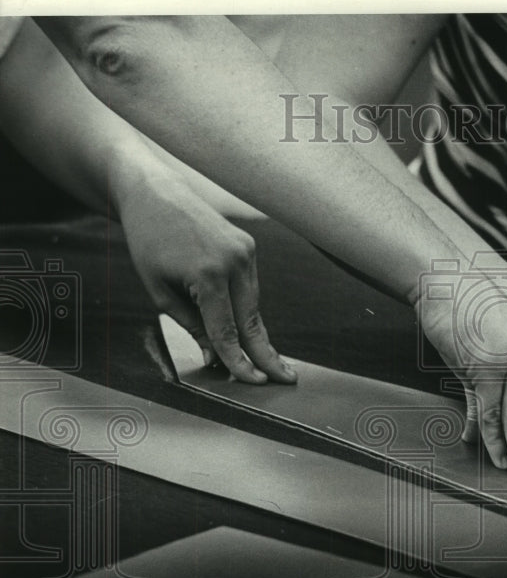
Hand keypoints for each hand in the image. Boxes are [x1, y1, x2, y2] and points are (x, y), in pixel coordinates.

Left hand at [114, 163, 296, 384]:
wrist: (155, 195)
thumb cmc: (149, 242)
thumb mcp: (159, 290)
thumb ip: (190, 325)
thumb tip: (214, 357)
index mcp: (208, 274)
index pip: (227, 330)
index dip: (239, 361)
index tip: (253, 382)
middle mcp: (235, 262)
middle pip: (252, 320)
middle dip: (266, 353)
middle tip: (286, 379)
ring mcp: (246, 252)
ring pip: (253, 305)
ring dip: (256, 334)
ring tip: (270, 363)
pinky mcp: (249, 247)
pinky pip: (251, 287)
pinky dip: (248, 309)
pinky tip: (252, 330)